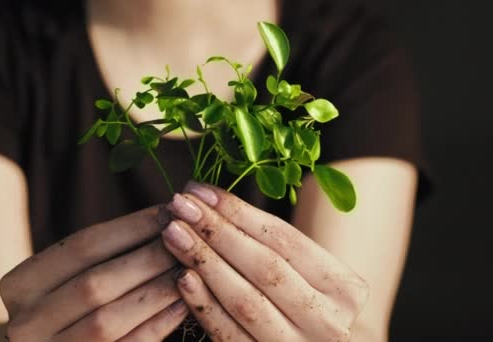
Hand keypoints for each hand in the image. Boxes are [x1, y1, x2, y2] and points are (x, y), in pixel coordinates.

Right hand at [0, 206, 188, 341]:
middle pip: (96, 284)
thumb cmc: (67, 302)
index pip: (82, 246)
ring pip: (109, 320)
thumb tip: (166, 215)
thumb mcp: (67, 274)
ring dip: (156, 291)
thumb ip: (105, 251)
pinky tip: (183, 304)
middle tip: (187, 240)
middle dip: (148, 258)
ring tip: (189, 268)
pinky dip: (157, 325)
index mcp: (19, 284)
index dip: (131, 227)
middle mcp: (25, 322)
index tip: (169, 211)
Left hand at [162, 182, 368, 340]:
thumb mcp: (306, 273)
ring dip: (204, 262)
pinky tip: (181, 277)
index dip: (239, 211)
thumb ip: (271, 243)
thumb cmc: (302, 300)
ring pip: (245, 300)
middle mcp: (328, 322)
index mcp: (345, 288)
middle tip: (180, 205)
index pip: (285, 239)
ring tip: (174, 233)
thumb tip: (209, 199)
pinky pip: (228, 334)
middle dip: (217, 231)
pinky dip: (203, 304)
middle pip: (265, 267)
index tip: (200, 190)